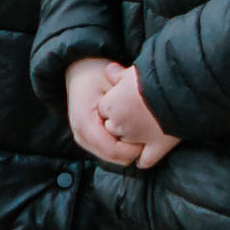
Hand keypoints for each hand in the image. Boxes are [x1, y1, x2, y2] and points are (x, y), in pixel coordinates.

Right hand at [65, 57, 180, 171]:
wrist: (79, 71)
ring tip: (139, 133)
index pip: (113, 150)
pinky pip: (108, 152)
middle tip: (148, 137)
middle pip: (114, 158)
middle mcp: (80, 134)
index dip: (134, 149)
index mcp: (85, 122)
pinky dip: (121, 147)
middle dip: (133, 151)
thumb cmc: (96, 74)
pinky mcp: (86, 140)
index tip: (150, 139)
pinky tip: (129, 132)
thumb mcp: (112, 83)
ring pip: (112, 158)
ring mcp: (82, 138)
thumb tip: (143, 121)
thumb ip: (124, 102)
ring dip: (127, 149)